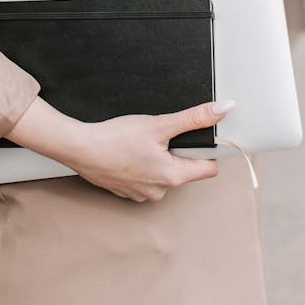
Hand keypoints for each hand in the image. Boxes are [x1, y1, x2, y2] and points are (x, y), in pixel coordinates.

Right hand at [63, 100, 234, 202]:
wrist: (80, 148)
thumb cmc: (116, 138)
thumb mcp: (160, 124)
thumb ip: (194, 118)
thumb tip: (223, 109)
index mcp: (173, 177)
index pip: (209, 168)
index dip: (207, 149)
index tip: (197, 136)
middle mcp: (160, 191)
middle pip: (185, 169)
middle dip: (178, 150)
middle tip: (160, 135)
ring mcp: (142, 194)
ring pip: (164, 173)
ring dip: (159, 158)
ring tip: (141, 144)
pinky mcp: (127, 191)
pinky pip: (145, 177)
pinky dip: (142, 164)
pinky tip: (130, 152)